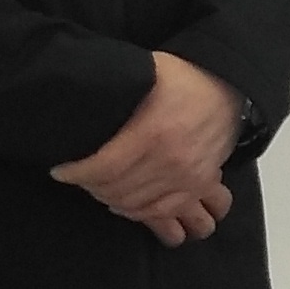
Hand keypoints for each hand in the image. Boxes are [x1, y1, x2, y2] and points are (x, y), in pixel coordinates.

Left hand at [52, 53, 242, 244]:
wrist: (228, 85)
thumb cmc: (184, 78)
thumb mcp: (146, 73)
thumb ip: (118, 92)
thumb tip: (80, 104)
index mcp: (153, 134)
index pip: (104, 168)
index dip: (77, 173)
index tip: (61, 171)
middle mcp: (172, 162)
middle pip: (119, 191)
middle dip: (93, 188)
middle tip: (81, 179)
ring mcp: (189, 177)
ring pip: (142, 207)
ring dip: (117, 203)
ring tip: (102, 192)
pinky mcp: (201, 185)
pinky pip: (169, 211)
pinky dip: (147, 215)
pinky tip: (132, 208)